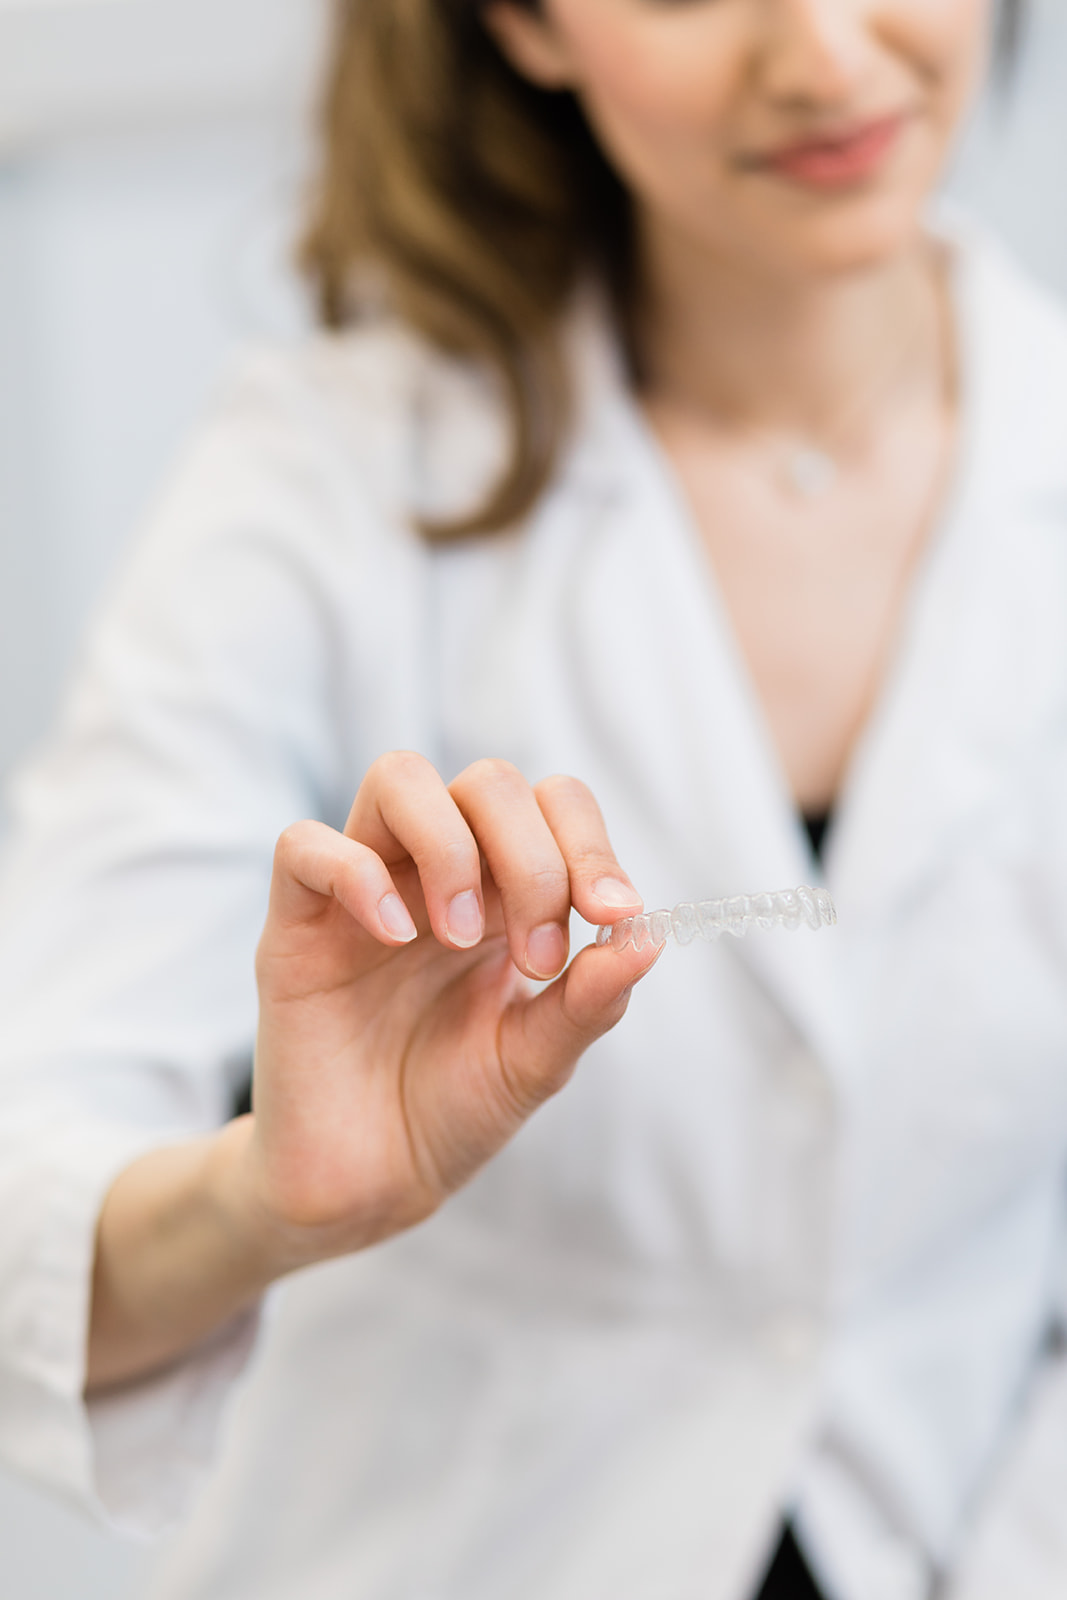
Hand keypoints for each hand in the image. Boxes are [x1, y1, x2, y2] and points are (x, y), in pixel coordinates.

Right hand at [239, 754, 658, 1269]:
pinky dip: (356, 874)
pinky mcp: (295, 926)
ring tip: (458, 938)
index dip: (589, 842)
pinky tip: (395, 937)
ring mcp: (364, 892)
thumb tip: (648, 936)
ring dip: (451, 845)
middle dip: (532, 858)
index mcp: (504, 894)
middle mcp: (437, 874)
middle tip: (538, 957)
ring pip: (398, 779)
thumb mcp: (537, 1060)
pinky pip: (305, 847)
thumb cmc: (452, 1109)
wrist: (369, 1185)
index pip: (552, 802)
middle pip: (489, 783)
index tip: (612, 915)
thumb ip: (590, 1000)